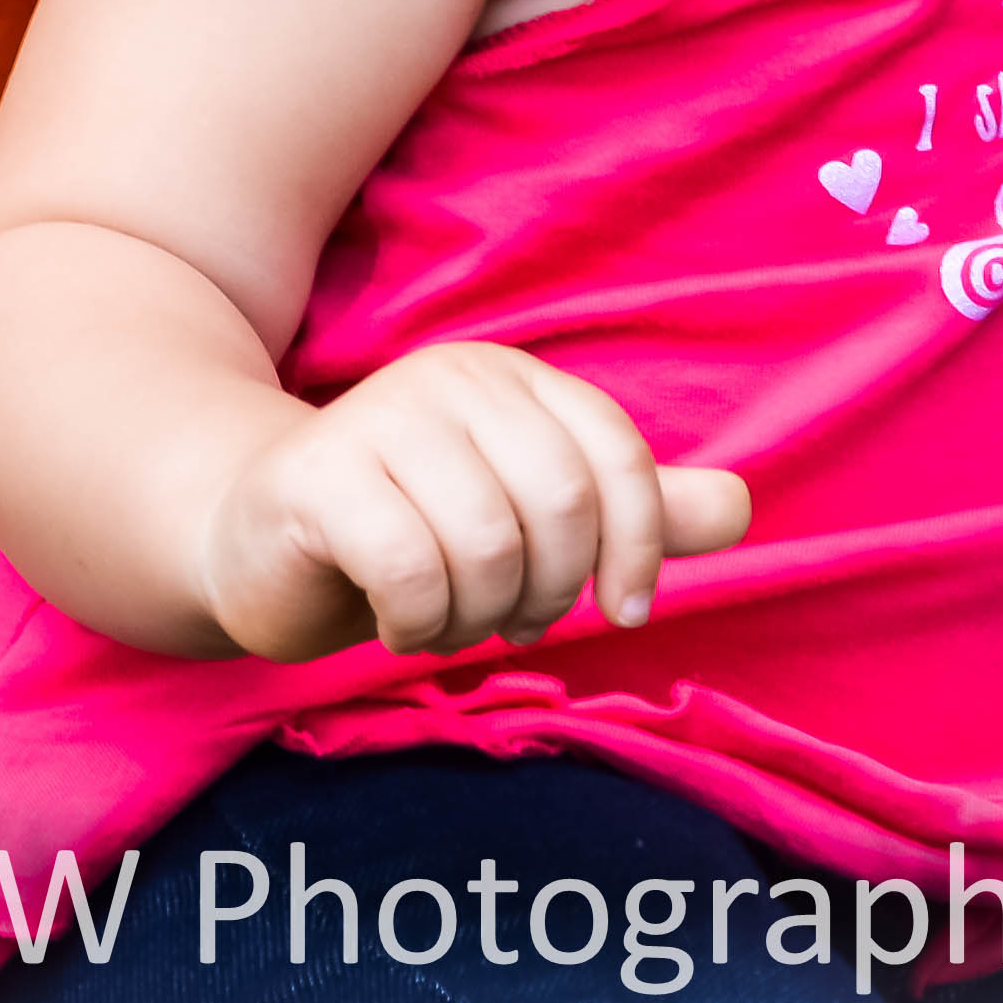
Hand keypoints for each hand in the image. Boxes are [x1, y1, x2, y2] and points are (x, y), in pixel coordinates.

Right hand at [193, 343, 752, 661]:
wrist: (259, 537)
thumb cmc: (414, 530)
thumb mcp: (532, 521)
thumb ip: (634, 514)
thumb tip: (743, 507)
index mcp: (512, 379)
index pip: (614, 455)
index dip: (639, 545)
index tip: (622, 611)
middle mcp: (450, 379)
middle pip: (559, 503)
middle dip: (551, 592)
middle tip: (513, 621)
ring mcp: (378, 417)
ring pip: (487, 545)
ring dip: (478, 617)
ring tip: (449, 620)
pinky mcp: (318, 475)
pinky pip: (410, 570)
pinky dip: (418, 623)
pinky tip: (399, 621)